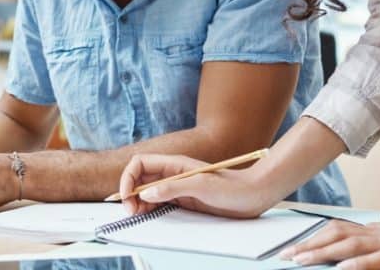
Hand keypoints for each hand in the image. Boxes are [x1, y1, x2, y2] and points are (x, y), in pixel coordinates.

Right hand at [118, 153, 276, 217]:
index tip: (126, 196)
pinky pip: (158, 201)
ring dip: (137, 201)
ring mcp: (176, 187)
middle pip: (140, 178)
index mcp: (174, 164)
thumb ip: (172, 188)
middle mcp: (172, 173)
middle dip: (129, 192)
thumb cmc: (232, 187)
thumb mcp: (201, 186)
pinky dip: (148, 207)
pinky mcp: (182, 199)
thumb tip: (146, 194)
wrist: (252, 195)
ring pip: (146, 191)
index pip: (140, 164)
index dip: (128, 178)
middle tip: (130, 210)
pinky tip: (147, 214)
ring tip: (136, 214)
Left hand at [278, 217, 379, 268]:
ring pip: (352, 245)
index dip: (313, 237)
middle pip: (338, 235)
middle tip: (285, 257)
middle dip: (309, 246)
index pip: (339, 229)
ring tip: (302, 261)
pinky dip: (360, 263)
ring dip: (324, 253)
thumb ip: (376, 250)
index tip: (292, 247)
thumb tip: (349, 257)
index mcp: (379, 232)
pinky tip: (343, 268)